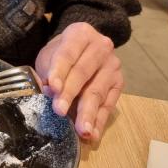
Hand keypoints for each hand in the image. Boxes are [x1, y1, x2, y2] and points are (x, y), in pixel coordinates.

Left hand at [35, 22, 122, 141]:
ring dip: (87, 113)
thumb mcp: (50, 56)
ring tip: (81, 131)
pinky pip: (108, 104)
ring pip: (98, 91)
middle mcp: (101, 46)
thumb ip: (48, 71)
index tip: (53, 88)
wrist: (82, 48)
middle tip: (59, 111)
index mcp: (80, 34)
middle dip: (70, 94)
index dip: (59, 71)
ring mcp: (113, 65)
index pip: (68, 53)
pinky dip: (99, 120)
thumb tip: (50, 92)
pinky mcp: (119, 83)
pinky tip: (92, 134)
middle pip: (83, 73)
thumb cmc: (62, 53)